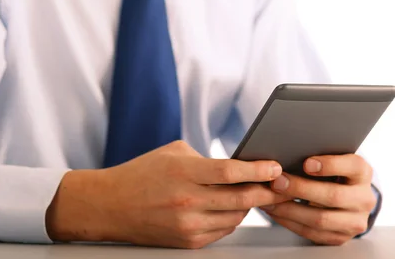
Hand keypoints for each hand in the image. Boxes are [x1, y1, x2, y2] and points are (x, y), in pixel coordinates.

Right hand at [46, 140, 287, 248]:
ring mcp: (187, 225)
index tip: (275, 167)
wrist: (112, 205)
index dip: (257, 170)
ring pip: (235, 218)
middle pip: (240, 199)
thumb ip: (205, 158)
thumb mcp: (174, 153)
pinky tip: (234, 208)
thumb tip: (237, 165)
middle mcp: (187, 201)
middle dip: (267, 192)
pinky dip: (232, 218)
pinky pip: (222, 231)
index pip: (230, 172)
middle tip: (282, 184)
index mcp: (183, 173)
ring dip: (250, 206)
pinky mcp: (187, 242)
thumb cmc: (143, 173)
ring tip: (258, 194)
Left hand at [260, 154, 376, 245]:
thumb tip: (286, 151)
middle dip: (301, 189)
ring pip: (321, 219)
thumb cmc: (332, 171)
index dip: (330, 165)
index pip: (352, 166)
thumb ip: (317, 154)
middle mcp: (364, 198)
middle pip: (333, 196)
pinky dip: (289, 222)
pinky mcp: (341, 237)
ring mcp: (354, 221)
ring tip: (269, 199)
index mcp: (362, 172)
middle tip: (277, 182)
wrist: (347, 197)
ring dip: (290, 209)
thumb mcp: (333, 158)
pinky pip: (312, 233)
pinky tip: (275, 211)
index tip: (306, 164)